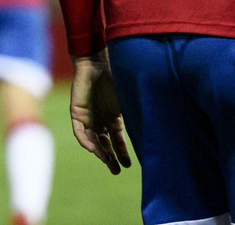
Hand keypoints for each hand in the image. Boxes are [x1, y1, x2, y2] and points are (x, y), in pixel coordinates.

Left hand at [70, 54, 131, 173]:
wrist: (99, 62)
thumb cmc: (117, 78)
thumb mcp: (129, 101)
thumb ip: (138, 115)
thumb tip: (157, 132)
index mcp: (113, 118)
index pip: (117, 140)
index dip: (122, 153)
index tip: (129, 166)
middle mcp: (100, 119)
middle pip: (104, 144)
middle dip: (110, 158)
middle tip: (116, 171)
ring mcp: (88, 116)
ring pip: (92, 140)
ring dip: (99, 153)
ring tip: (108, 163)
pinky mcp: (77, 112)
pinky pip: (79, 131)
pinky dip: (85, 141)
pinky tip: (93, 149)